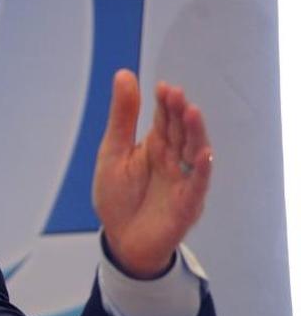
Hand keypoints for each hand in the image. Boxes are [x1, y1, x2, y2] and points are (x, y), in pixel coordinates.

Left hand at [93, 69, 212, 277]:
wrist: (122, 240)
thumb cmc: (118, 197)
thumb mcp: (113, 153)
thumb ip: (122, 118)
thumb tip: (124, 75)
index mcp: (155, 145)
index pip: (164, 119)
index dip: (164, 103)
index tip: (162, 87)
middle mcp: (173, 159)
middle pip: (180, 132)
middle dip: (178, 113)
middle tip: (175, 95)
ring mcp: (182, 180)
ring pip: (193, 152)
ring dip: (194, 133)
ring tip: (191, 113)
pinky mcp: (187, 203)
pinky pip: (197, 184)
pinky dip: (201, 169)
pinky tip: (202, 153)